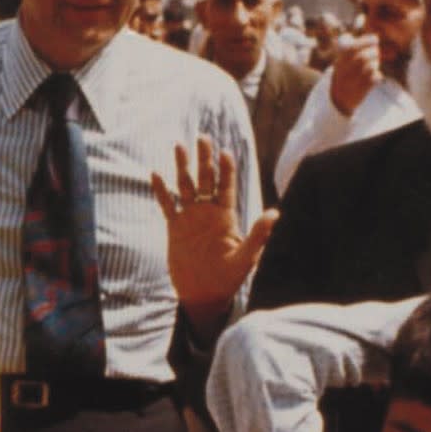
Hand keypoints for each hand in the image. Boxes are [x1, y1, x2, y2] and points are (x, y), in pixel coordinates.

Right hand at [152, 136, 277, 342]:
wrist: (204, 294)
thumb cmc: (229, 278)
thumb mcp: (246, 257)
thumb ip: (258, 235)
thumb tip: (274, 213)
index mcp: (226, 216)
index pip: (227, 186)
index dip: (226, 169)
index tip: (225, 152)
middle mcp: (209, 212)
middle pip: (206, 179)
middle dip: (205, 158)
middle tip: (203, 137)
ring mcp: (191, 217)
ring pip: (186, 186)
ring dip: (183, 167)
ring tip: (179, 145)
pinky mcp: (175, 227)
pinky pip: (167, 205)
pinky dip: (161, 190)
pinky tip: (156, 173)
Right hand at [330, 34, 381, 115]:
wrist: (338, 100)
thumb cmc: (343, 75)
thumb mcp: (341, 61)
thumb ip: (349, 47)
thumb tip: (361, 33)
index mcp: (339, 62)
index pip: (352, 48)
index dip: (366, 41)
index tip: (375, 39)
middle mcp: (345, 72)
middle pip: (363, 57)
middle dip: (373, 52)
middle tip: (375, 53)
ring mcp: (353, 82)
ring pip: (370, 67)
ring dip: (375, 63)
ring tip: (374, 64)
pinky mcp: (362, 91)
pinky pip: (375, 79)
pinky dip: (378, 75)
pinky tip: (375, 76)